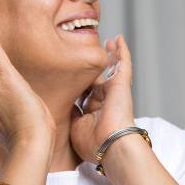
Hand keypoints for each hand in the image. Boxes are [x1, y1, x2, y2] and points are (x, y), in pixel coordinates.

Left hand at [70, 35, 136, 162]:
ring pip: (111, 68)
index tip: (70, 74)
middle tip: (87, 52)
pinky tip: (118, 39)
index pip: (85, 92)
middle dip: (94, 67)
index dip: (79, 82)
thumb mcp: (73, 127)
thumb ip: (69, 113)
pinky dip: (122, 51)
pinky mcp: (122, 84)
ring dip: (110, 55)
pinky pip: (123, 64)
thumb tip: (61, 101)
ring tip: (107, 42)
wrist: (111, 144)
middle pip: (98, 78)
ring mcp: (114, 91)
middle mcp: (104, 100)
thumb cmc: (93, 143)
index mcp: (93, 112)